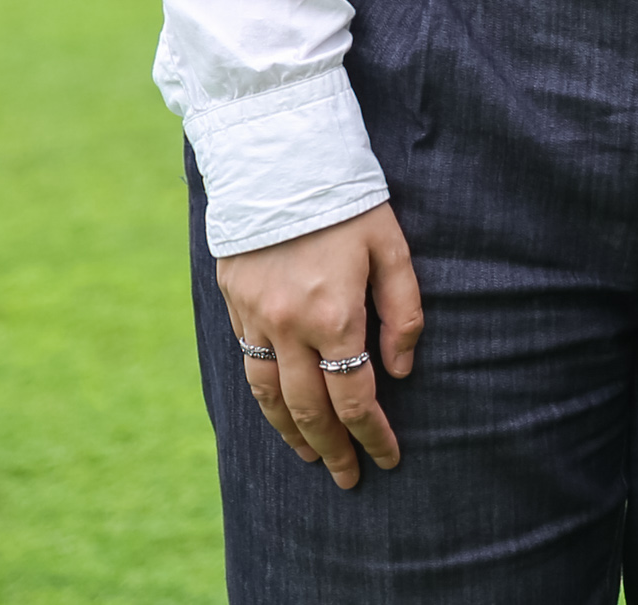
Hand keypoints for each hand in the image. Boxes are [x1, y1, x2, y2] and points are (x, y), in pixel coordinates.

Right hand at [215, 202, 424, 487]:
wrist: (279, 160)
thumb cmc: (349, 201)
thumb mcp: (392, 247)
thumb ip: (403, 312)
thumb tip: (400, 371)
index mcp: (335, 315)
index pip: (356, 397)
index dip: (373, 434)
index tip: (388, 459)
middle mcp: (289, 328)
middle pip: (310, 409)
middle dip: (332, 449)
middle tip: (347, 478)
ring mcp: (255, 319)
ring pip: (270, 396)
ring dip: (291, 433)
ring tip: (311, 456)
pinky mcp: (234, 304)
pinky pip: (248, 365)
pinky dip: (264, 398)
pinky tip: (278, 410)